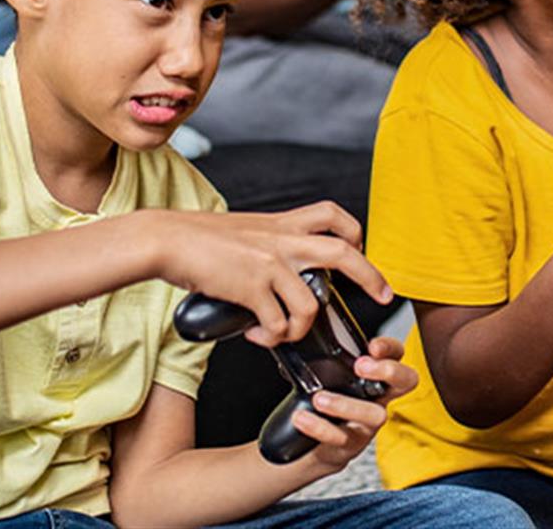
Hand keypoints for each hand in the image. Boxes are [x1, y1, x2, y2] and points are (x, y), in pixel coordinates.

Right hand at [152, 203, 392, 347]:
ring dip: (299, 328)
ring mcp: (270, 264)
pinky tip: (255, 336)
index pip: (333, 215)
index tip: (359, 249)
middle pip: (344, 252)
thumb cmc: (200, 238)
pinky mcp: (252, 288)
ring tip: (278, 332)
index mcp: (283, 223)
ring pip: (311, 305)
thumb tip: (280, 270)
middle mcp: (284, 240)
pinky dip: (270, 338)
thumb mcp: (247, 229)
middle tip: (384, 297)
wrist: (167, 239)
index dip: (353, 232)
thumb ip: (270, 243)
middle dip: (371, 277)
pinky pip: (278, 325)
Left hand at [292, 336, 416, 471]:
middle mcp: (379, 398)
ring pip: (374, 415)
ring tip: (319, 398)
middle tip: (360, 366)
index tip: (372, 345)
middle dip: (388, 370)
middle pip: (406, 381)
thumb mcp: (331, 375)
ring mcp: (368, 424)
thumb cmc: (326, 400)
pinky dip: (319, 427)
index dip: (390, 348)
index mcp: (376, 375)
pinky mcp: (351, 445)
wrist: (313, 445)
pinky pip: (341, 437)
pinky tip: (302, 417)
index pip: (397, 354)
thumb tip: (313, 331)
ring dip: (346, 404)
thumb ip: (330, 356)